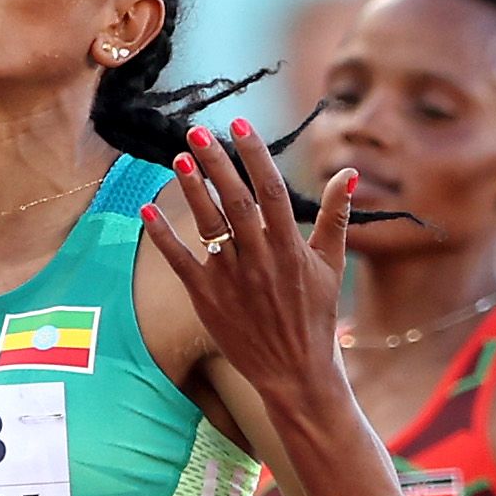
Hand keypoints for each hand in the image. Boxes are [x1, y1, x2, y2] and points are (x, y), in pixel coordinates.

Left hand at [141, 120, 354, 406]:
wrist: (294, 371)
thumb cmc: (315, 316)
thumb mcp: (332, 264)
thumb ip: (335, 216)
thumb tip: (347, 172)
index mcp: (289, 246)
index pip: (270, 189)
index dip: (254, 154)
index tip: (240, 125)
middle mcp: (259, 258)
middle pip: (234, 200)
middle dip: (215, 162)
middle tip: (197, 131)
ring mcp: (231, 278)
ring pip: (207, 225)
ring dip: (191, 189)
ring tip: (178, 157)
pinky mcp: (207, 298)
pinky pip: (180, 260)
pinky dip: (163, 234)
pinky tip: (148, 208)